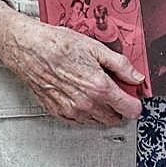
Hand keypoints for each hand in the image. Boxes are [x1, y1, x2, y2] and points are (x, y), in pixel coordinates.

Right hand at [0, 2, 142, 124]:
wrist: (29, 48)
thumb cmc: (58, 44)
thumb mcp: (96, 47)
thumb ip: (120, 65)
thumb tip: (136, 77)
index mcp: (99, 87)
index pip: (129, 109)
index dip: (135, 101)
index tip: (134, 93)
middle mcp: (86, 103)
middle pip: (115, 118)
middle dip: (120, 106)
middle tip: (117, 88)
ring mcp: (72, 110)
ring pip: (98, 121)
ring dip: (104, 110)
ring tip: (98, 89)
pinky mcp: (59, 112)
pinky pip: (81, 120)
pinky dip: (87, 112)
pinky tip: (83, 94)